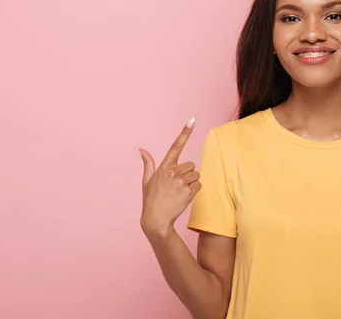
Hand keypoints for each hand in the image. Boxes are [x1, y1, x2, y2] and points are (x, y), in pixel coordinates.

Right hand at [139, 118, 200, 237]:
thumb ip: (148, 164)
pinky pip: (199, 185)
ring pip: (196, 175)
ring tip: (179, 193)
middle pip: (191, 165)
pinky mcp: (188, 191)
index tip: (192, 120)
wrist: (156, 220)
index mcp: (163, 167)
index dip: (185, 132)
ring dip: (191, 183)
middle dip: (187, 174)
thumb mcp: (146, 181)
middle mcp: (172, 172)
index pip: (175, 146)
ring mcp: (180, 181)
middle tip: (177, 186)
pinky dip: (194, 191)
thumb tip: (141, 149)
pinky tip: (184, 198)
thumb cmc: (151, 200)